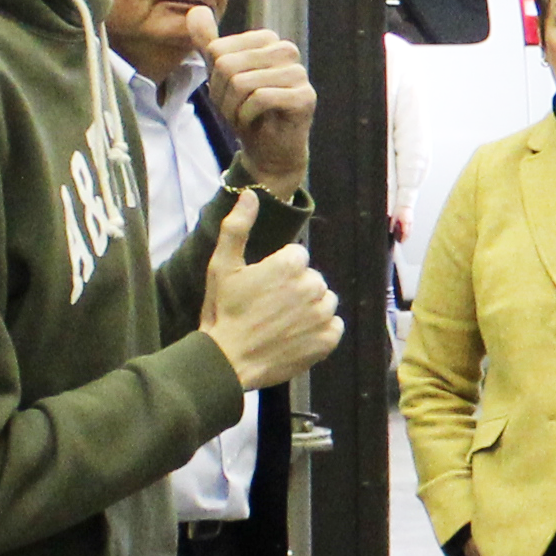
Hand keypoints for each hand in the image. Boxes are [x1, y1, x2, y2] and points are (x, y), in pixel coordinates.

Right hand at [200, 190, 342, 388]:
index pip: (297, 257)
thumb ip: (237, 227)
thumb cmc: (222, 311)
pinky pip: (334, 326)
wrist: (227, 361)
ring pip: (324, 301)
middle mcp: (312, 286)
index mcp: (290, 264)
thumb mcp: (222, 265)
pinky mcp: (328, 340)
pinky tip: (296, 336)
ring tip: (281, 322)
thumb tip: (251, 194)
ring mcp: (322, 315)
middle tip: (268, 307)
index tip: (261, 288)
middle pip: (312, 278)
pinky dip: (320, 331)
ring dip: (309, 309)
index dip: (278, 271)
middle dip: (295, 289)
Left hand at [204, 29, 316, 193]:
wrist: (267, 148)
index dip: (214, 78)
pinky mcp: (305, 96)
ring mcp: (299, 72)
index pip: (218, 50)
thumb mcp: (220, 75)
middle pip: (228, 65)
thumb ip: (208, 42)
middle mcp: (286, 50)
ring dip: (234, 108)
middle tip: (236, 109)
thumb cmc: (245, 109)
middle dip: (223, 95)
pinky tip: (256, 121)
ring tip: (245, 116)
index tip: (228, 94)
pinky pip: (260, 98)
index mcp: (266, 39)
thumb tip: (196, 10)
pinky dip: (248, 115)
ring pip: (242, 82)